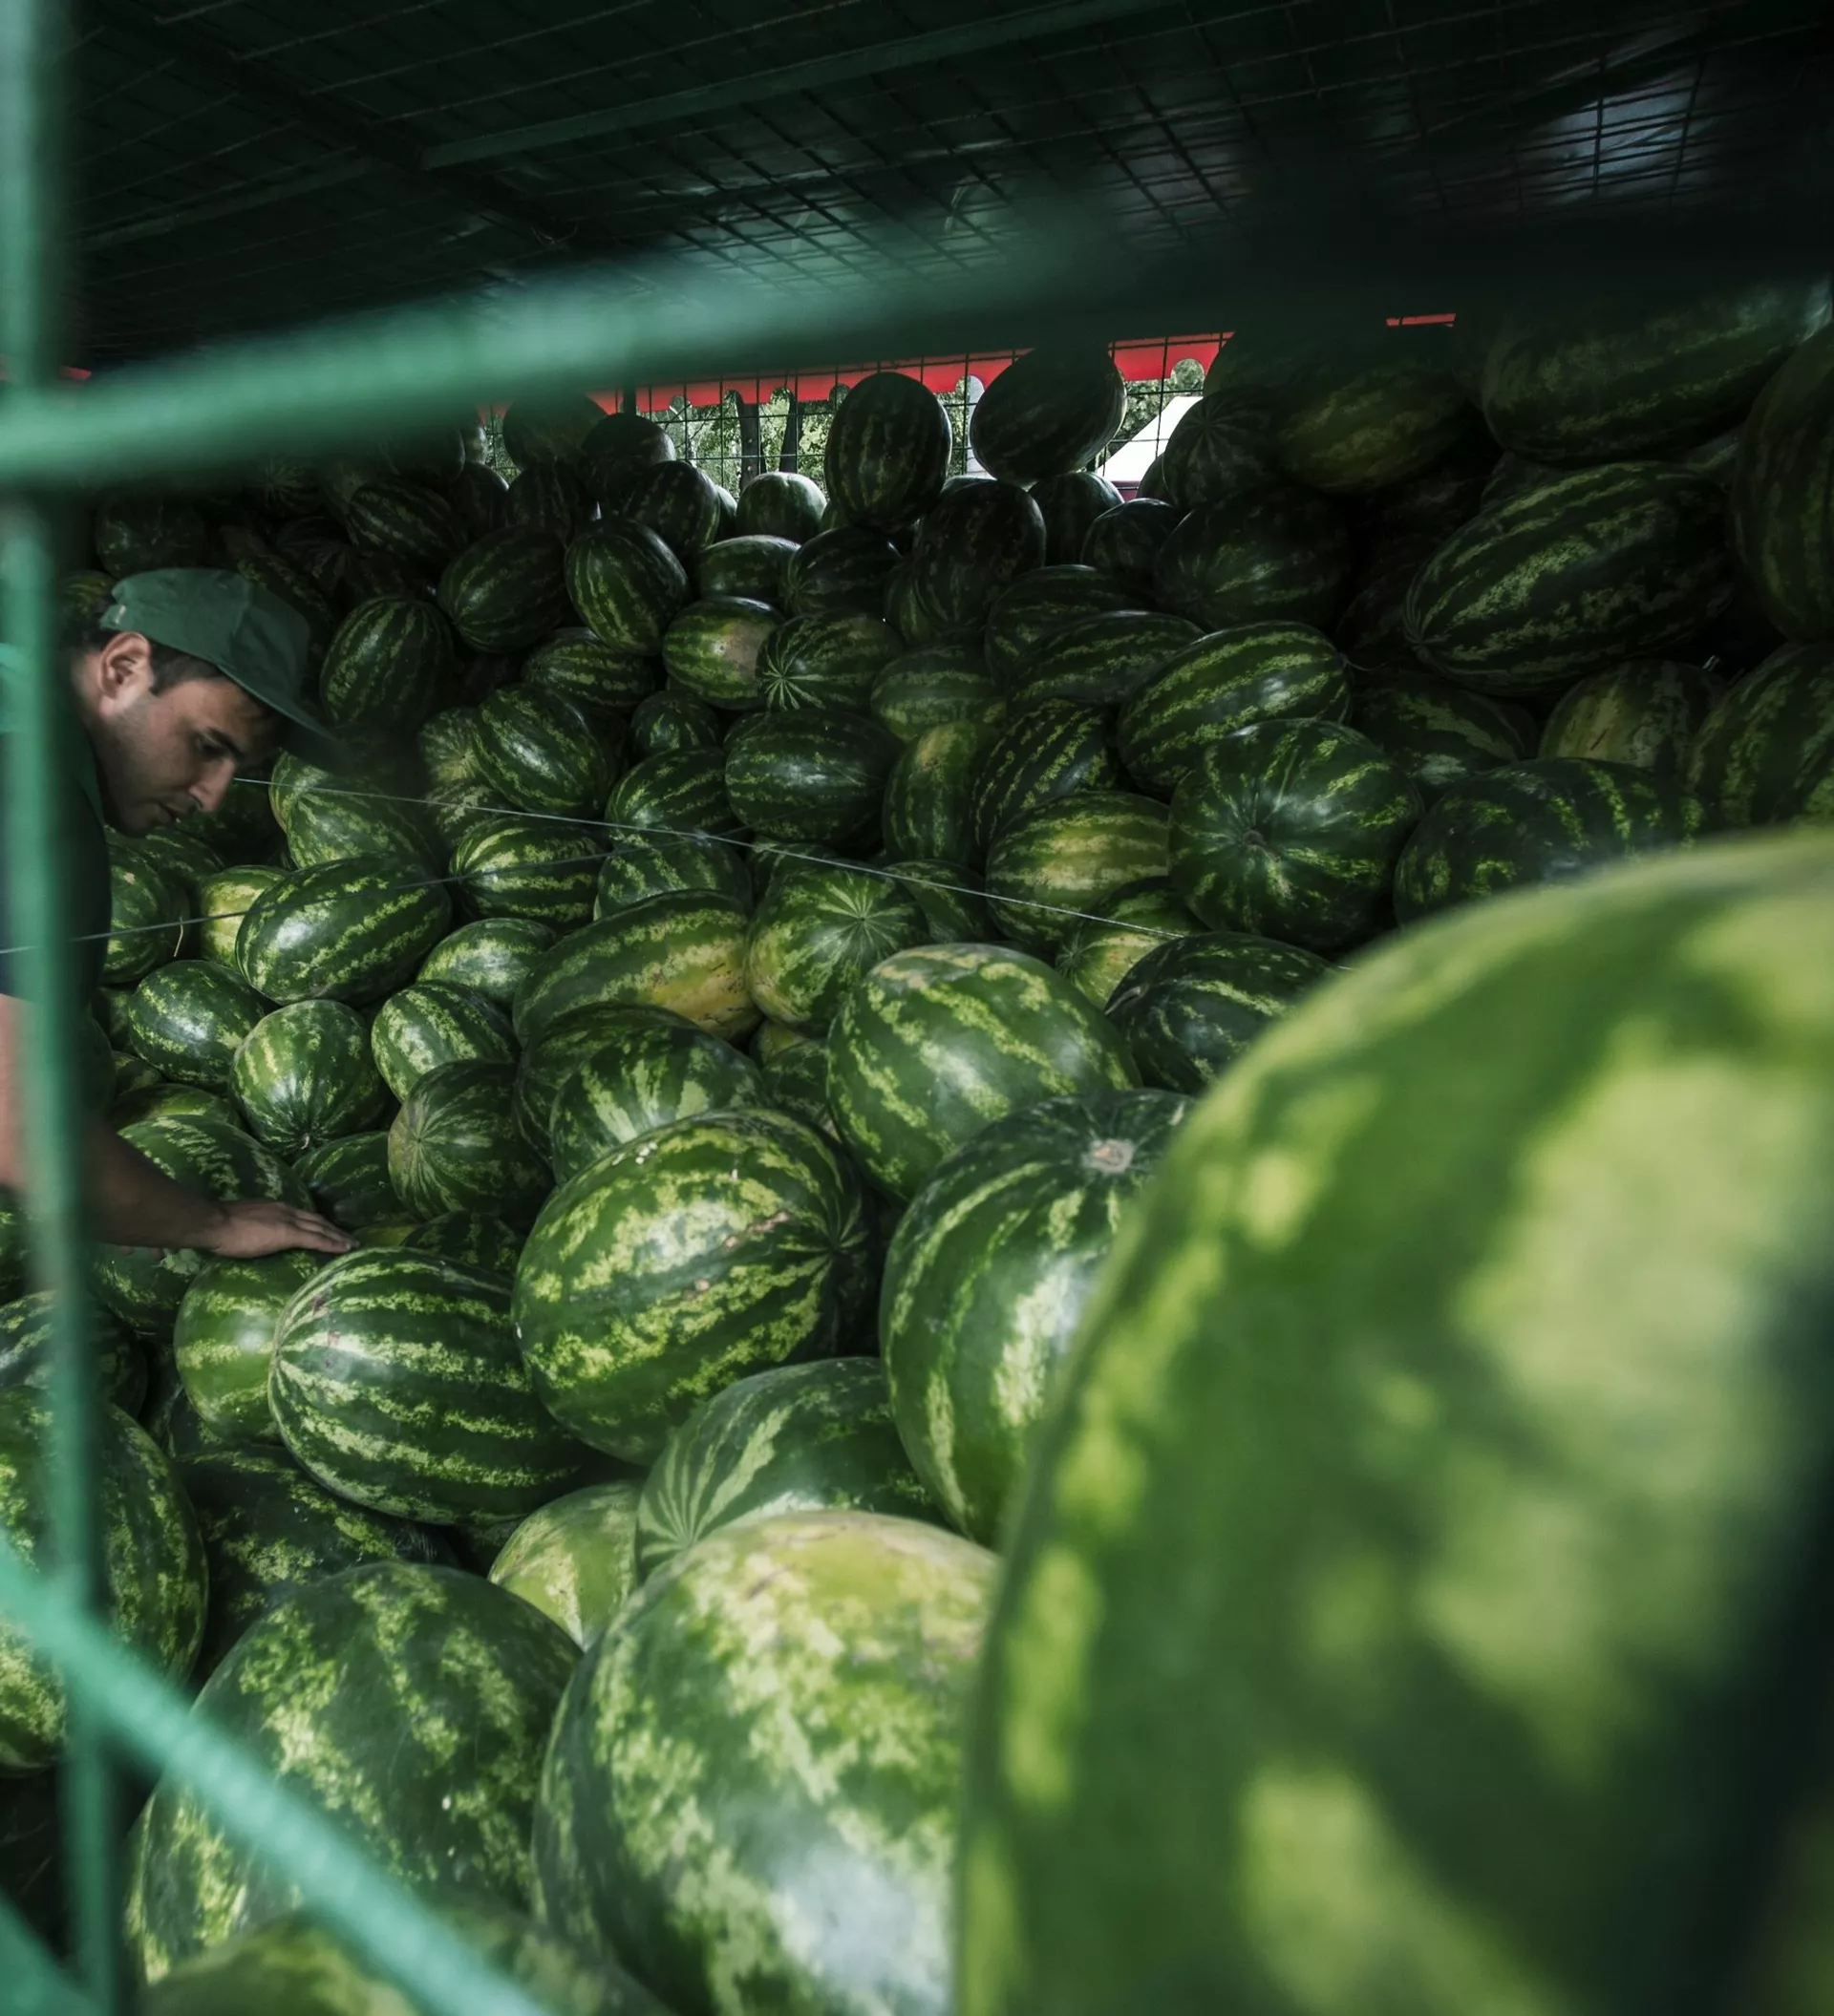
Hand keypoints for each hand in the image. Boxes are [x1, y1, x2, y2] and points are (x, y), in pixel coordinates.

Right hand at [201, 1199, 357, 1258]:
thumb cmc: (222, 1226)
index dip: (320, 1223)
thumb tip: (260, 1236)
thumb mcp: (245, 1222)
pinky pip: (316, 1239)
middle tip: (350, 1238)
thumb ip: (258, 1226)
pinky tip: (344, 1249)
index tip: (332, 1229)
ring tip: (352, 1244)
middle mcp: (287, 1210)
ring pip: (321, 1228)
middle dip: (334, 1229)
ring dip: (338, 1236)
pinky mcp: (287, 1233)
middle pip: (318, 1220)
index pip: (305, 1215)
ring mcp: (288, 1221)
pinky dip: (332, 1244)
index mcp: (276, 1208)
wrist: (215, 1223)